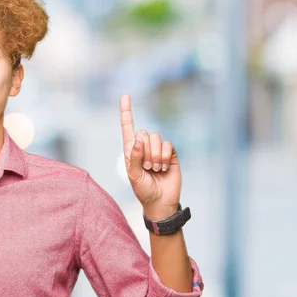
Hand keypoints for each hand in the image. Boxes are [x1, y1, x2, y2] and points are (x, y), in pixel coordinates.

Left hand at [120, 94, 181, 219]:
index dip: (126, 111)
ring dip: (154, 155)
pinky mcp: (170, 153)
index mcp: (131, 150)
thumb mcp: (133, 175)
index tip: (125, 95)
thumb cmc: (143, 190)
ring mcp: (157, 149)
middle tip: (146, 167)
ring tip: (155, 169)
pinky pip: (167, 144)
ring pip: (155, 137)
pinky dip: (164, 156)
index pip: (127, 127)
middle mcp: (144, 147)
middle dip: (144, 150)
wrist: (160, 201)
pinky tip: (163, 167)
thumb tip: (138, 139)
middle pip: (143, 133)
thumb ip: (133, 156)